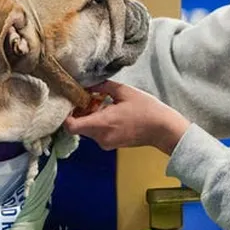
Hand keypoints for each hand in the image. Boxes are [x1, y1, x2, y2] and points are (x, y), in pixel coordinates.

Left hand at [64, 81, 190, 154]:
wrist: (163, 129)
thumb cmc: (146, 109)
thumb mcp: (124, 92)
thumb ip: (102, 87)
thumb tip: (88, 84)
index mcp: (101, 123)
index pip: (70, 126)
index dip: (66, 115)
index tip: (72, 102)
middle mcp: (100, 137)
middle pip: (78, 127)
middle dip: (80, 113)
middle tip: (88, 98)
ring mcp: (106, 143)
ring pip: (87, 130)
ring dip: (90, 117)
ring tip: (101, 103)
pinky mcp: (111, 145)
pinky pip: (97, 134)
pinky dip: (98, 123)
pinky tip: (110, 112)